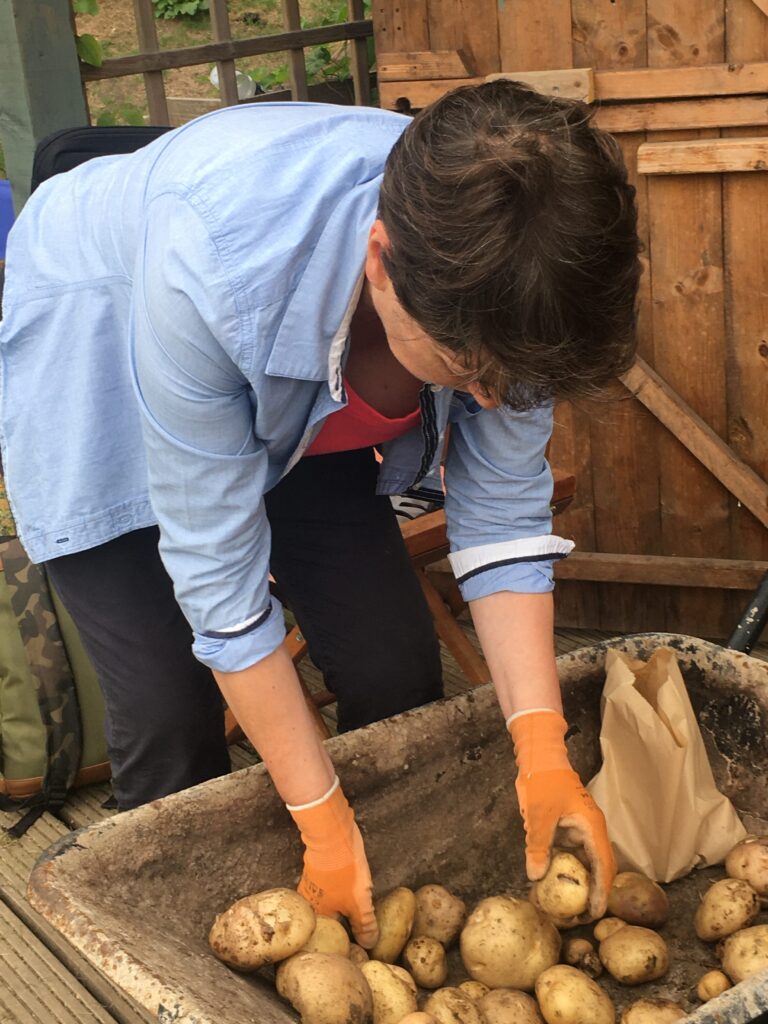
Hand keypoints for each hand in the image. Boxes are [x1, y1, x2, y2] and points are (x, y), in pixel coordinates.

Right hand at [287, 776, 378, 947]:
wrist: (333, 834)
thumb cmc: (344, 872)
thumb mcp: (360, 904)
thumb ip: (365, 926)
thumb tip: (370, 944)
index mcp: (316, 918)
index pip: (333, 939)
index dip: (350, 941)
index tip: (365, 941)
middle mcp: (309, 904)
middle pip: (331, 921)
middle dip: (347, 923)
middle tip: (367, 923)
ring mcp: (312, 885)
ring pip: (332, 902)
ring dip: (345, 904)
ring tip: (363, 903)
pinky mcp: (318, 870)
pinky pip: (332, 888)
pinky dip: (343, 889)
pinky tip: (355, 885)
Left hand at [507, 710, 615, 918]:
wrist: (540, 757)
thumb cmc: (543, 782)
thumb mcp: (539, 815)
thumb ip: (537, 845)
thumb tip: (535, 876)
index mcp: (592, 828)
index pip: (603, 867)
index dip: (600, 893)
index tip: (595, 914)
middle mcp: (592, 831)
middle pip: (599, 869)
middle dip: (593, 894)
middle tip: (580, 919)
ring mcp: (582, 831)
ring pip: (585, 864)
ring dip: (579, 884)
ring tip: (568, 909)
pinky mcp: (570, 830)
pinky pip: (572, 855)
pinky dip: (566, 870)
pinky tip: (553, 884)